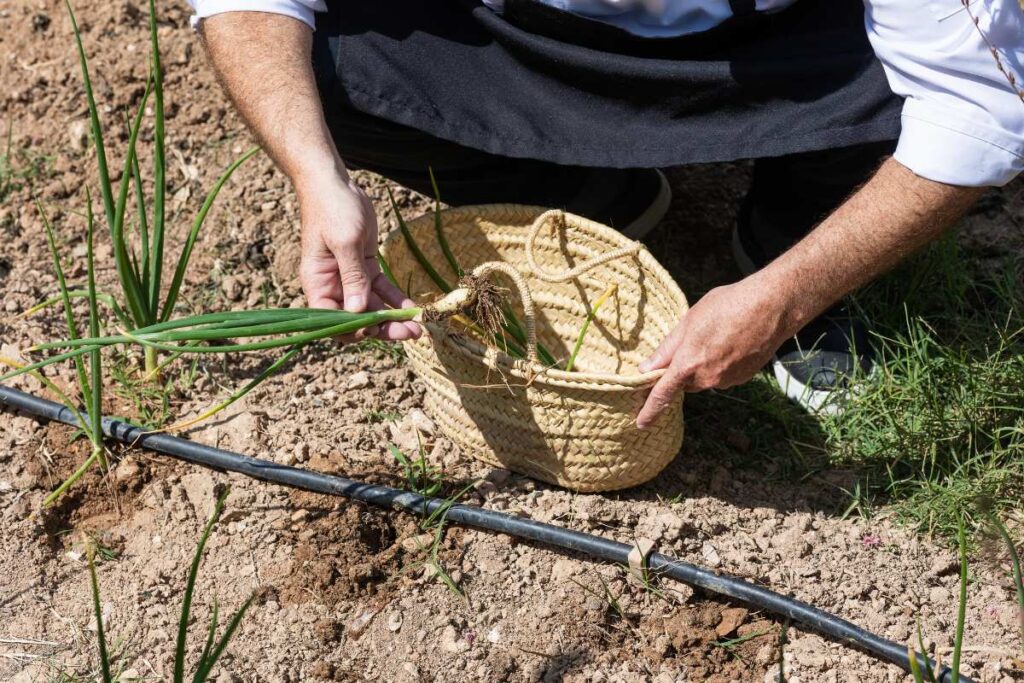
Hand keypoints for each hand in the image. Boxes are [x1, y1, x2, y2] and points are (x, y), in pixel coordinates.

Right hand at [297, 172, 419, 340]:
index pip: (331, 320)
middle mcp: (332, 287)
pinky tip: (413, 308)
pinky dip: (395, 300)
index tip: (376, 330)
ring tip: (418, 327)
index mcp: (318, 284)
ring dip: (393, 318)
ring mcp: (349, 279)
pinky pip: (381, 290)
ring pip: (372, 307)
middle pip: (356, 318)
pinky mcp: (365, 268)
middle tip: (410, 334)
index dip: (352, 331)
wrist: (335, 184)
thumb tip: (359, 311)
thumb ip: (353, 277)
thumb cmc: (333, 210)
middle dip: (382, 329)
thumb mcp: (345, 242)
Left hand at [636, 276, 789, 428]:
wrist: (771, 308)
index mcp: (688, 364)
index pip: (662, 394)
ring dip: (704, 365)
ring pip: (705, 379)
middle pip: (685, 383)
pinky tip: (731, 343)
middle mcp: (707, 378)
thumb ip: (667, 348)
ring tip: (717, 336)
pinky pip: (723, 376)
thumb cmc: (726, 306)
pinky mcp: (743, 378)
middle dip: (682, 370)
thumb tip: (646, 368)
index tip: (641, 424)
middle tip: (692, 343)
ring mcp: (727, 380)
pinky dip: (722, 364)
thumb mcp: (688, 321)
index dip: (650, 410)